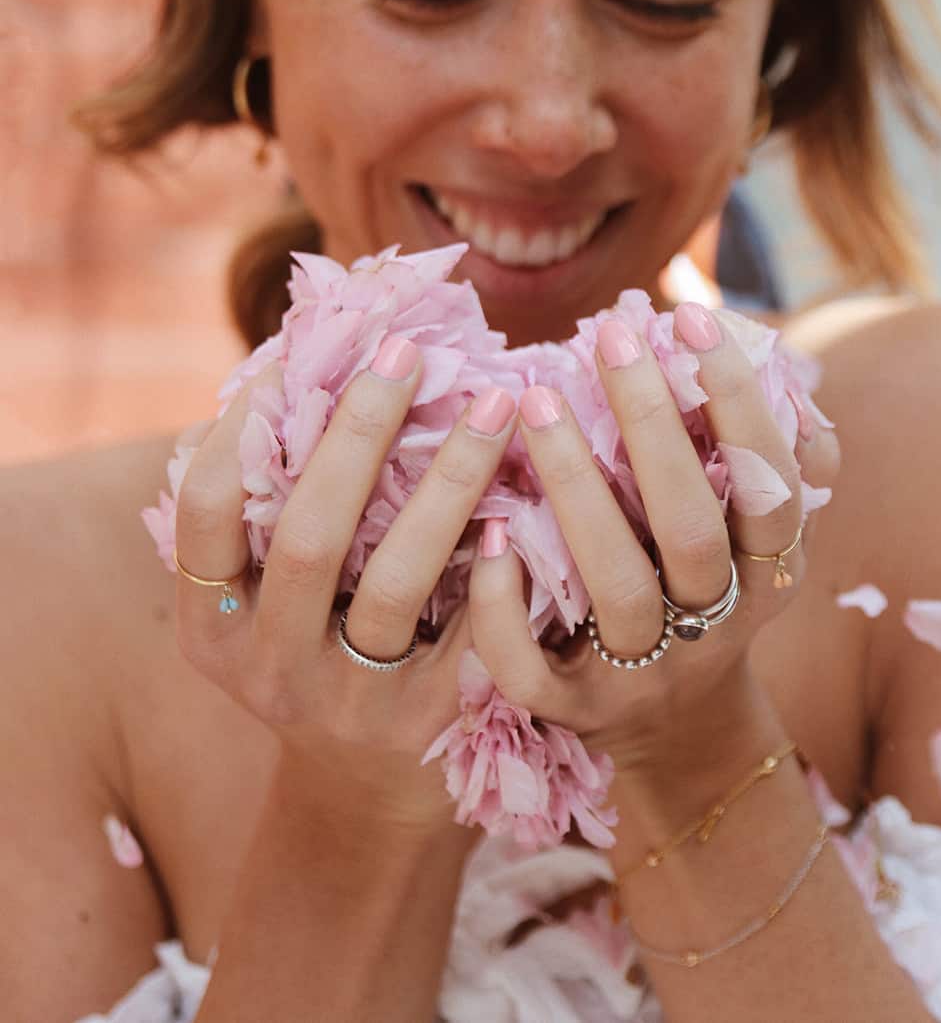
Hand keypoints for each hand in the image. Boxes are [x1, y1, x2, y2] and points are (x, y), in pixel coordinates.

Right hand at [172, 338, 519, 833]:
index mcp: (214, 627)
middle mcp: (269, 668)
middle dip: (359, 431)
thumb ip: (266, 511)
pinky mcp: (430, 722)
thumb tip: (281, 378)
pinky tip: (532, 499)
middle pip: (308, 535)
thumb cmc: (319, 653)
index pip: (205, 513)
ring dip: (449, 481)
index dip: (244, 428)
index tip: (295, 355)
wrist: (369, 792)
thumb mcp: (268, 600)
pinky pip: (471, 630)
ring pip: (397, 580)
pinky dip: (499, 562)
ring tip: (497, 405)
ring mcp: (350, 701)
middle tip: (408, 350)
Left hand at [467, 307, 838, 780]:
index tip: (689, 317)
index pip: (772, 486)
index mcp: (768, 577)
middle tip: (607, 337)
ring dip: (575, 488)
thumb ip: (768, 465)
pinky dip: (505, 603)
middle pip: (690, 527)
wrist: (676, 724)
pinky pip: (532, 667)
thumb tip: (788, 376)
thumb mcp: (752, 541)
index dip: (739, 403)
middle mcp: (714, 628)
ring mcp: (643, 674)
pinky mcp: (573, 709)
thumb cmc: (702, 591)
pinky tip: (491, 528)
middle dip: (650, 425)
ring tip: (535, 400)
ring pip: (614, 585)